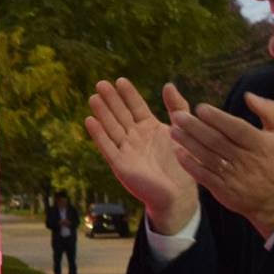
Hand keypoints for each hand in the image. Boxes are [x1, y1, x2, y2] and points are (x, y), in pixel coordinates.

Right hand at [84, 79, 198, 233]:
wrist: (178, 193)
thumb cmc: (182, 163)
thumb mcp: (182, 129)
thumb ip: (177, 107)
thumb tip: (168, 84)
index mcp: (149, 127)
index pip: (136, 106)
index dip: (128, 94)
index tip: (120, 80)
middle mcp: (135, 137)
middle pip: (120, 114)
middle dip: (111, 99)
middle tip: (101, 83)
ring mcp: (126, 150)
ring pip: (111, 127)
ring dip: (102, 113)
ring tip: (94, 97)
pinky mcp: (120, 164)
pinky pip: (107, 147)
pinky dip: (98, 134)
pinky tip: (90, 121)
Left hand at [170, 92, 273, 239]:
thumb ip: (268, 110)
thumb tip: (248, 95)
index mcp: (259, 144)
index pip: (236, 128)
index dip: (217, 118)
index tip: (200, 108)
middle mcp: (246, 160)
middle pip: (217, 141)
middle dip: (195, 128)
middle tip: (178, 116)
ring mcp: (233, 176)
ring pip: (207, 157)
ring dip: (188, 143)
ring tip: (173, 130)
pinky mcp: (223, 189)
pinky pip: (204, 175)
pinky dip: (190, 164)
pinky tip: (178, 153)